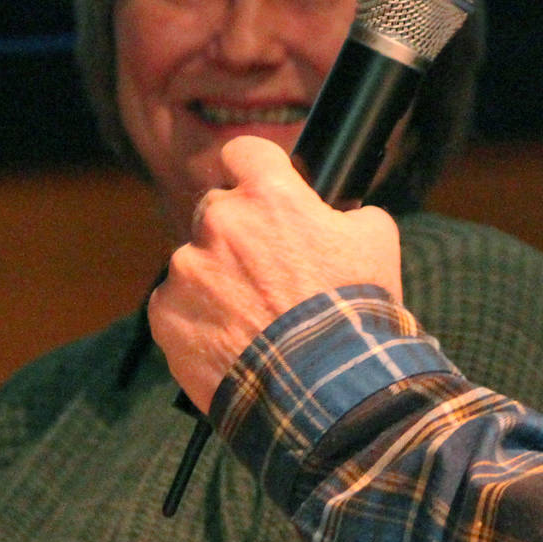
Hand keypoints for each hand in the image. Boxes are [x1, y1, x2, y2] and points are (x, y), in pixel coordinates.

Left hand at [149, 134, 403, 409]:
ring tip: (254, 319)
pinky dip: (197, 318)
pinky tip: (232, 339)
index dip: (254, 170)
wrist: (323, 389)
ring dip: (217, 279)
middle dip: (238, 234)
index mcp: (269, 196)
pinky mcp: (166, 314)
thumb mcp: (376, 241)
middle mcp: (220, 222)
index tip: (260, 188)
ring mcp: (187, 269)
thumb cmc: (353, 312)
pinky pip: (176, 304)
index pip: (244, 152)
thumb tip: (334, 211)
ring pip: (196, 261)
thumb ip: (347, 212)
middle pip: (217, 210)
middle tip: (268, 273)